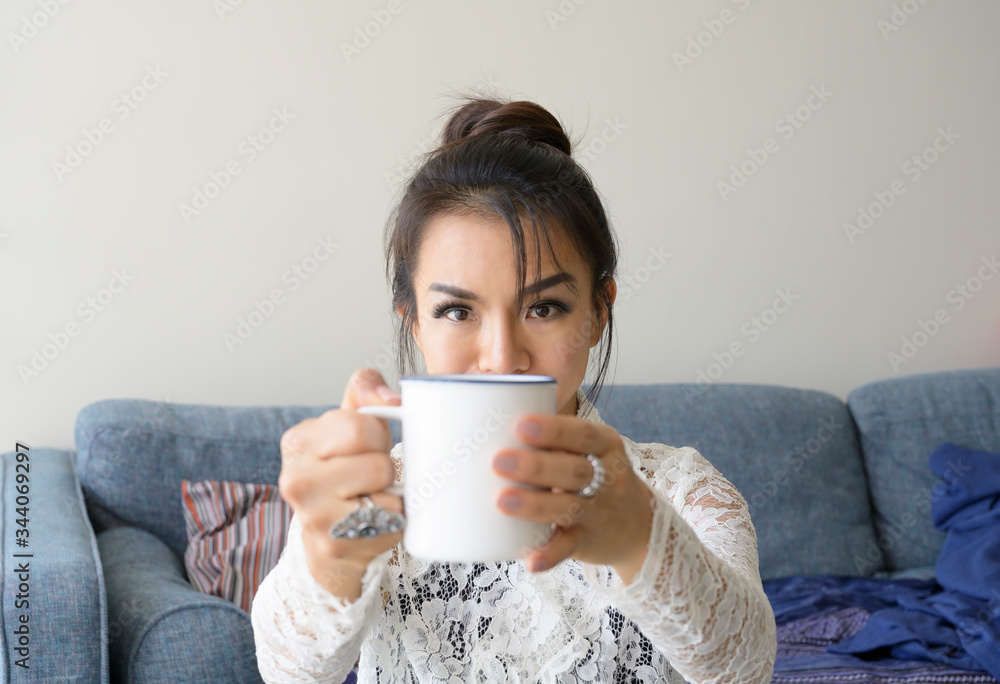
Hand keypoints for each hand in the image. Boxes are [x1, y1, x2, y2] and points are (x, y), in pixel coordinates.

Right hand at [278, 367, 403, 598]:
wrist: (332, 539)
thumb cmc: (344, 474)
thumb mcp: (347, 425)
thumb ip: (365, 392)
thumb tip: (389, 398)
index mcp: (296, 442)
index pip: (359, 426)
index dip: (376, 436)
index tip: (366, 447)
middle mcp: (296, 480)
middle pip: (377, 462)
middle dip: (384, 465)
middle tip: (369, 477)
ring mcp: (313, 516)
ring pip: (387, 489)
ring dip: (390, 492)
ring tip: (370, 496)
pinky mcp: (336, 545)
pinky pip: (393, 518)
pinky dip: (393, 518)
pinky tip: (373, 521)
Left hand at [491, 414, 653, 581]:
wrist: (637, 525)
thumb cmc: (594, 476)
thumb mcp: (587, 451)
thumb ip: (550, 440)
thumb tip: (486, 422)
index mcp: (605, 446)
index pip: (583, 435)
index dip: (553, 430)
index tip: (521, 425)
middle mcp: (607, 478)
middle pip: (575, 471)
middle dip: (537, 466)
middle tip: (499, 461)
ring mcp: (599, 512)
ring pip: (570, 508)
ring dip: (535, 505)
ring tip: (501, 501)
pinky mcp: (588, 541)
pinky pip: (569, 549)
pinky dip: (549, 555)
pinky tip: (530, 560)